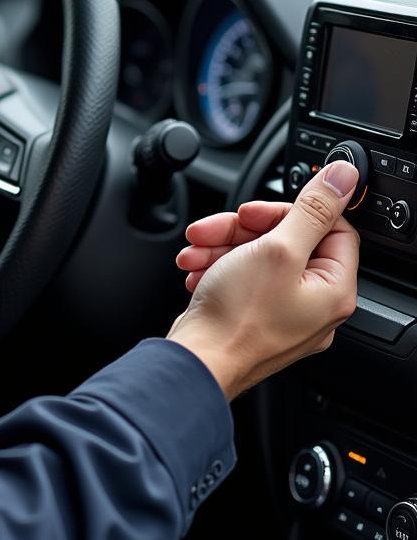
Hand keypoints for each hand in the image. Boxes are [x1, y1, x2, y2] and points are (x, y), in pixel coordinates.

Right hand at [167, 161, 359, 400]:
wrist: (196, 362)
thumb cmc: (237, 318)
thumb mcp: (277, 249)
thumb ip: (312, 209)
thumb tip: (343, 177)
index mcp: (333, 289)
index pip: (332, 229)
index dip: (292, 212)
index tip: (259, 210)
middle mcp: (313, 305)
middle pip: (287, 240)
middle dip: (243, 229)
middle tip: (218, 227)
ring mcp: (282, 314)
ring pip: (257, 257)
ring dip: (221, 246)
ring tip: (196, 250)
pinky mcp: (253, 319)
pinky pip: (240, 279)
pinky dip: (216, 268)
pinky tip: (197, 270)